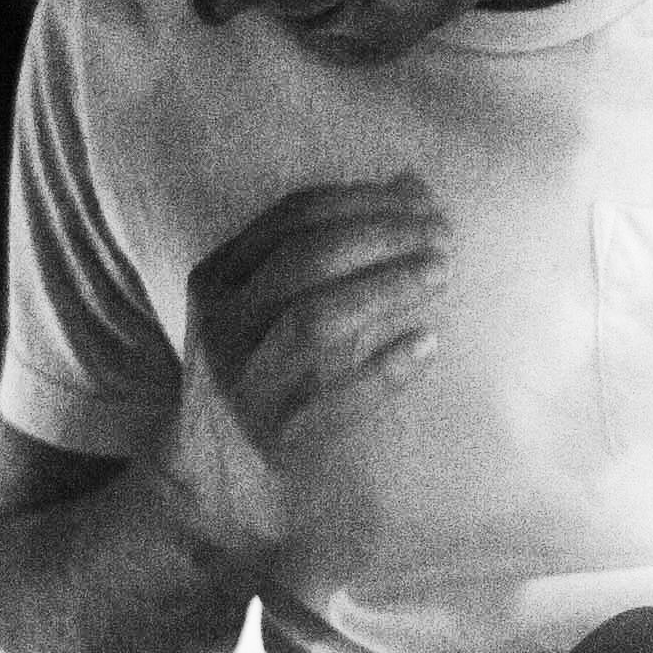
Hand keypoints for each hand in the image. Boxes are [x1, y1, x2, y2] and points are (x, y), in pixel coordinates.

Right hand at [188, 177, 446, 456]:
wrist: (209, 469)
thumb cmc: (257, 366)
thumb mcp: (272, 300)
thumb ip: (332, 243)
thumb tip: (412, 183)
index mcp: (216, 278)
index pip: (293, 215)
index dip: (364, 200)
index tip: (422, 202)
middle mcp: (222, 325)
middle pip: (305, 259)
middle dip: (382, 236)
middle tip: (443, 236)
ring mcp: (245, 382)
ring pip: (315, 319)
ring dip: (386, 288)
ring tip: (440, 275)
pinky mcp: (275, 437)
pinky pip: (335, 400)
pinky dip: (385, 369)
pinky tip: (427, 344)